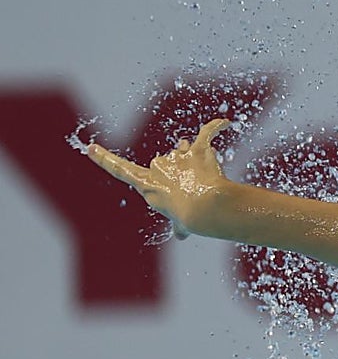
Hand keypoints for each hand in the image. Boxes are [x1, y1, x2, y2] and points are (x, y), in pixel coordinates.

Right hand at [88, 118, 232, 237]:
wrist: (205, 210)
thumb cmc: (191, 219)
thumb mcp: (180, 224)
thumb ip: (179, 226)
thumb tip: (181, 235)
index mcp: (147, 184)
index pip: (121, 170)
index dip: (105, 159)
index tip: (90, 148)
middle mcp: (158, 167)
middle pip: (168, 159)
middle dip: (180, 168)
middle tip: (193, 186)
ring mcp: (177, 157)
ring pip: (187, 148)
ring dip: (197, 158)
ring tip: (206, 177)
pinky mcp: (197, 149)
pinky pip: (207, 132)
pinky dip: (218, 127)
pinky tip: (226, 123)